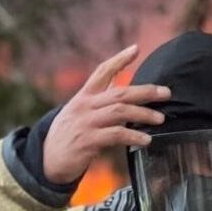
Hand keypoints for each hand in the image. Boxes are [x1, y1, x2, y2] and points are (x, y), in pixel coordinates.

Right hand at [40, 45, 169, 184]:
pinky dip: (133, 136)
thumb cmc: (67, 136)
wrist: (46, 161)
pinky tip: (146, 140)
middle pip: (119, 93)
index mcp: (83, 97)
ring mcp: (85, 123)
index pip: (101, 71)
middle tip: (166, 93)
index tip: (136, 48)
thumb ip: (98, 99)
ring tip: (160, 118)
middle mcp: (84, 106)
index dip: (119, 59)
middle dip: (145, 91)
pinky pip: (115, 135)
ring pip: (119, 112)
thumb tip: (120, 84)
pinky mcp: (87, 141)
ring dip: (143, 114)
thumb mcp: (78, 112)